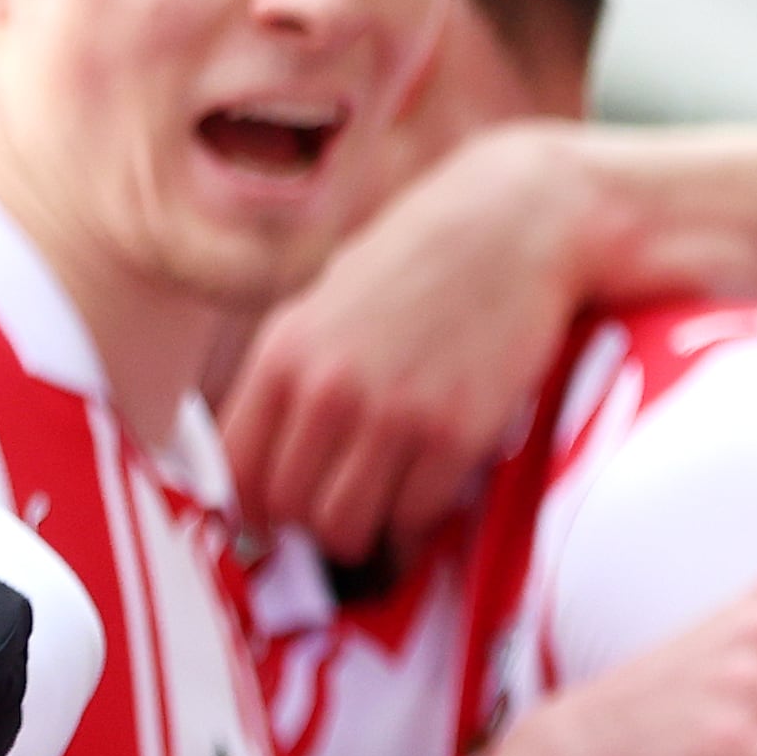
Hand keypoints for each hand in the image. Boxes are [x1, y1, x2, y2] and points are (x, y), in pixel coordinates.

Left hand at [223, 120, 599, 560]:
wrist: (519, 226)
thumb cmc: (424, 260)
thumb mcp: (327, 300)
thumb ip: (293, 371)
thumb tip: (267, 453)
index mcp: (284, 353)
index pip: (237, 472)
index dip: (253, 508)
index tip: (277, 517)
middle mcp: (328, 389)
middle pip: (288, 509)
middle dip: (312, 522)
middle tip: (342, 508)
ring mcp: (393, 414)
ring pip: (346, 526)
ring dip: (365, 529)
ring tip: (385, 506)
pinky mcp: (456, 434)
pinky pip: (416, 515)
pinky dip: (419, 517)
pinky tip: (430, 488)